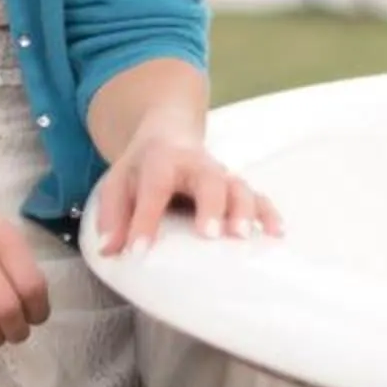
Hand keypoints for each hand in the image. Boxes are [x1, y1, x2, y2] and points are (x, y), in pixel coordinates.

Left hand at [94, 131, 281, 259]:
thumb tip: (110, 250)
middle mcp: (196, 165)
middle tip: (211, 234)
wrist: (168, 135)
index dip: (145, 220)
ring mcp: (221, 176)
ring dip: (245, 211)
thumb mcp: (116, 183)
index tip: (139, 252)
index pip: (153, 187)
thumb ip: (111, 215)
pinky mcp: (236, 187)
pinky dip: (269, 213)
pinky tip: (276, 234)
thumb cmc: (141, 168)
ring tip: (244, 237)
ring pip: (239, 187)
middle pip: (209, 179)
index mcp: (161, 160)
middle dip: (212, 206)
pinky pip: (258, 197)